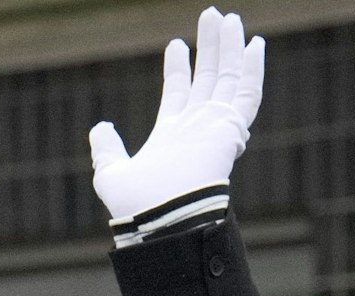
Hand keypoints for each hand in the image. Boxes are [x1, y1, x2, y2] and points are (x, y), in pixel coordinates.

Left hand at [88, 7, 265, 219]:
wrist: (158, 217)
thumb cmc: (135, 204)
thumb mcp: (110, 172)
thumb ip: (106, 148)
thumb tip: (100, 127)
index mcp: (172, 136)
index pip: (179, 93)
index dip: (178, 68)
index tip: (176, 44)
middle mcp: (197, 129)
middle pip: (208, 78)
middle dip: (210, 47)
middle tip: (211, 16)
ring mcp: (215, 127)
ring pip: (228, 79)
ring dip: (229, 48)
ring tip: (227, 18)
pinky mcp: (230, 129)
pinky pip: (247, 94)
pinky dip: (252, 70)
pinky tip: (254, 44)